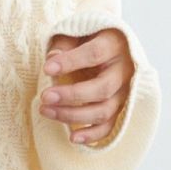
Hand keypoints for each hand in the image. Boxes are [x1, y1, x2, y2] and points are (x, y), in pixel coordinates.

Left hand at [41, 28, 133, 143]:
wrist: (108, 43)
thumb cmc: (87, 37)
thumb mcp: (76, 31)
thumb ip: (64, 44)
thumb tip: (52, 60)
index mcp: (115, 43)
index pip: (95, 54)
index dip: (71, 62)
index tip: (47, 69)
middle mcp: (125, 69)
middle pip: (102, 88)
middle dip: (71, 95)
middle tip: (45, 96)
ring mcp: (125, 91)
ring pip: (104, 110)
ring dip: (74, 115)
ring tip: (46, 111)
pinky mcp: (121, 107)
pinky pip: (110, 125)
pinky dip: (93, 135)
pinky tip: (73, 137)